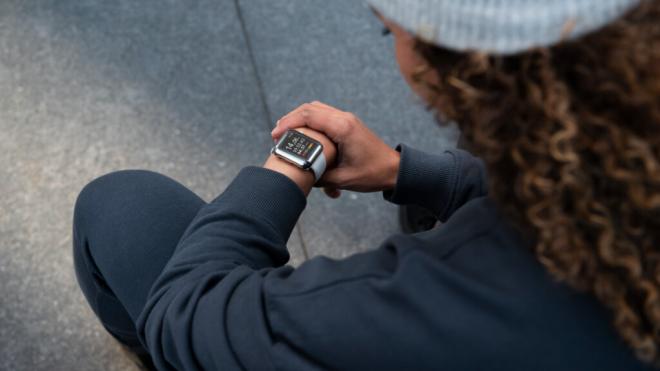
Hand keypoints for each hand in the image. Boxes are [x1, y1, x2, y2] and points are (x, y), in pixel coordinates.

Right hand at [272, 101, 399, 196]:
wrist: (394, 170)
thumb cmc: (372, 174)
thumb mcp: (342, 179)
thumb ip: (319, 176)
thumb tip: (299, 175)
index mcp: (343, 128)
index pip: (309, 115)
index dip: (289, 123)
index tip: (276, 135)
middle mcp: (344, 118)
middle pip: (310, 108)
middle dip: (290, 119)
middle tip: (276, 134)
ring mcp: (346, 119)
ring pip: (316, 109)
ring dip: (299, 118)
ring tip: (285, 131)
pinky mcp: (347, 124)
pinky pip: (324, 115)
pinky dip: (310, 120)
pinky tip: (302, 132)